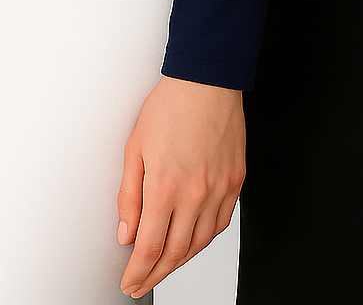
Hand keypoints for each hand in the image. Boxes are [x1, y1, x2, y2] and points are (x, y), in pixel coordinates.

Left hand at [117, 76, 244, 298]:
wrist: (207, 79)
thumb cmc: (170, 105)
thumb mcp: (135, 148)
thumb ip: (129, 197)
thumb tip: (126, 234)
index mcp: (165, 185)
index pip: (149, 247)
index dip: (138, 272)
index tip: (129, 282)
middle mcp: (195, 192)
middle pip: (175, 253)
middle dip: (155, 275)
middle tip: (142, 283)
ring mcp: (219, 188)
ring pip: (200, 243)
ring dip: (180, 261)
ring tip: (164, 267)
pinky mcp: (236, 180)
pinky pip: (222, 223)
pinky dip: (205, 239)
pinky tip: (194, 241)